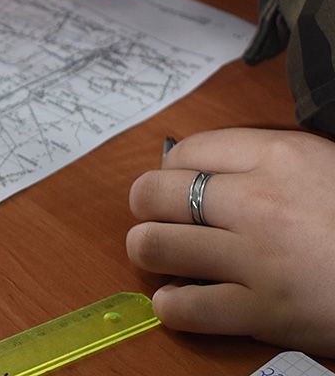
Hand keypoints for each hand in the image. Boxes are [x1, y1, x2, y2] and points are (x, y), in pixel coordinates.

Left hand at [128, 127, 334, 351]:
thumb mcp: (316, 162)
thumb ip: (260, 158)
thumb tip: (200, 164)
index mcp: (273, 153)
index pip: (186, 149)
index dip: (168, 166)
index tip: (171, 180)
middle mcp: (255, 199)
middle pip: (158, 191)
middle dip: (146, 203)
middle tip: (153, 214)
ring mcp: (255, 257)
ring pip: (159, 245)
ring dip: (148, 248)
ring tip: (156, 251)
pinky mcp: (263, 312)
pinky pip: (189, 307)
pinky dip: (171, 304)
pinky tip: (175, 299)